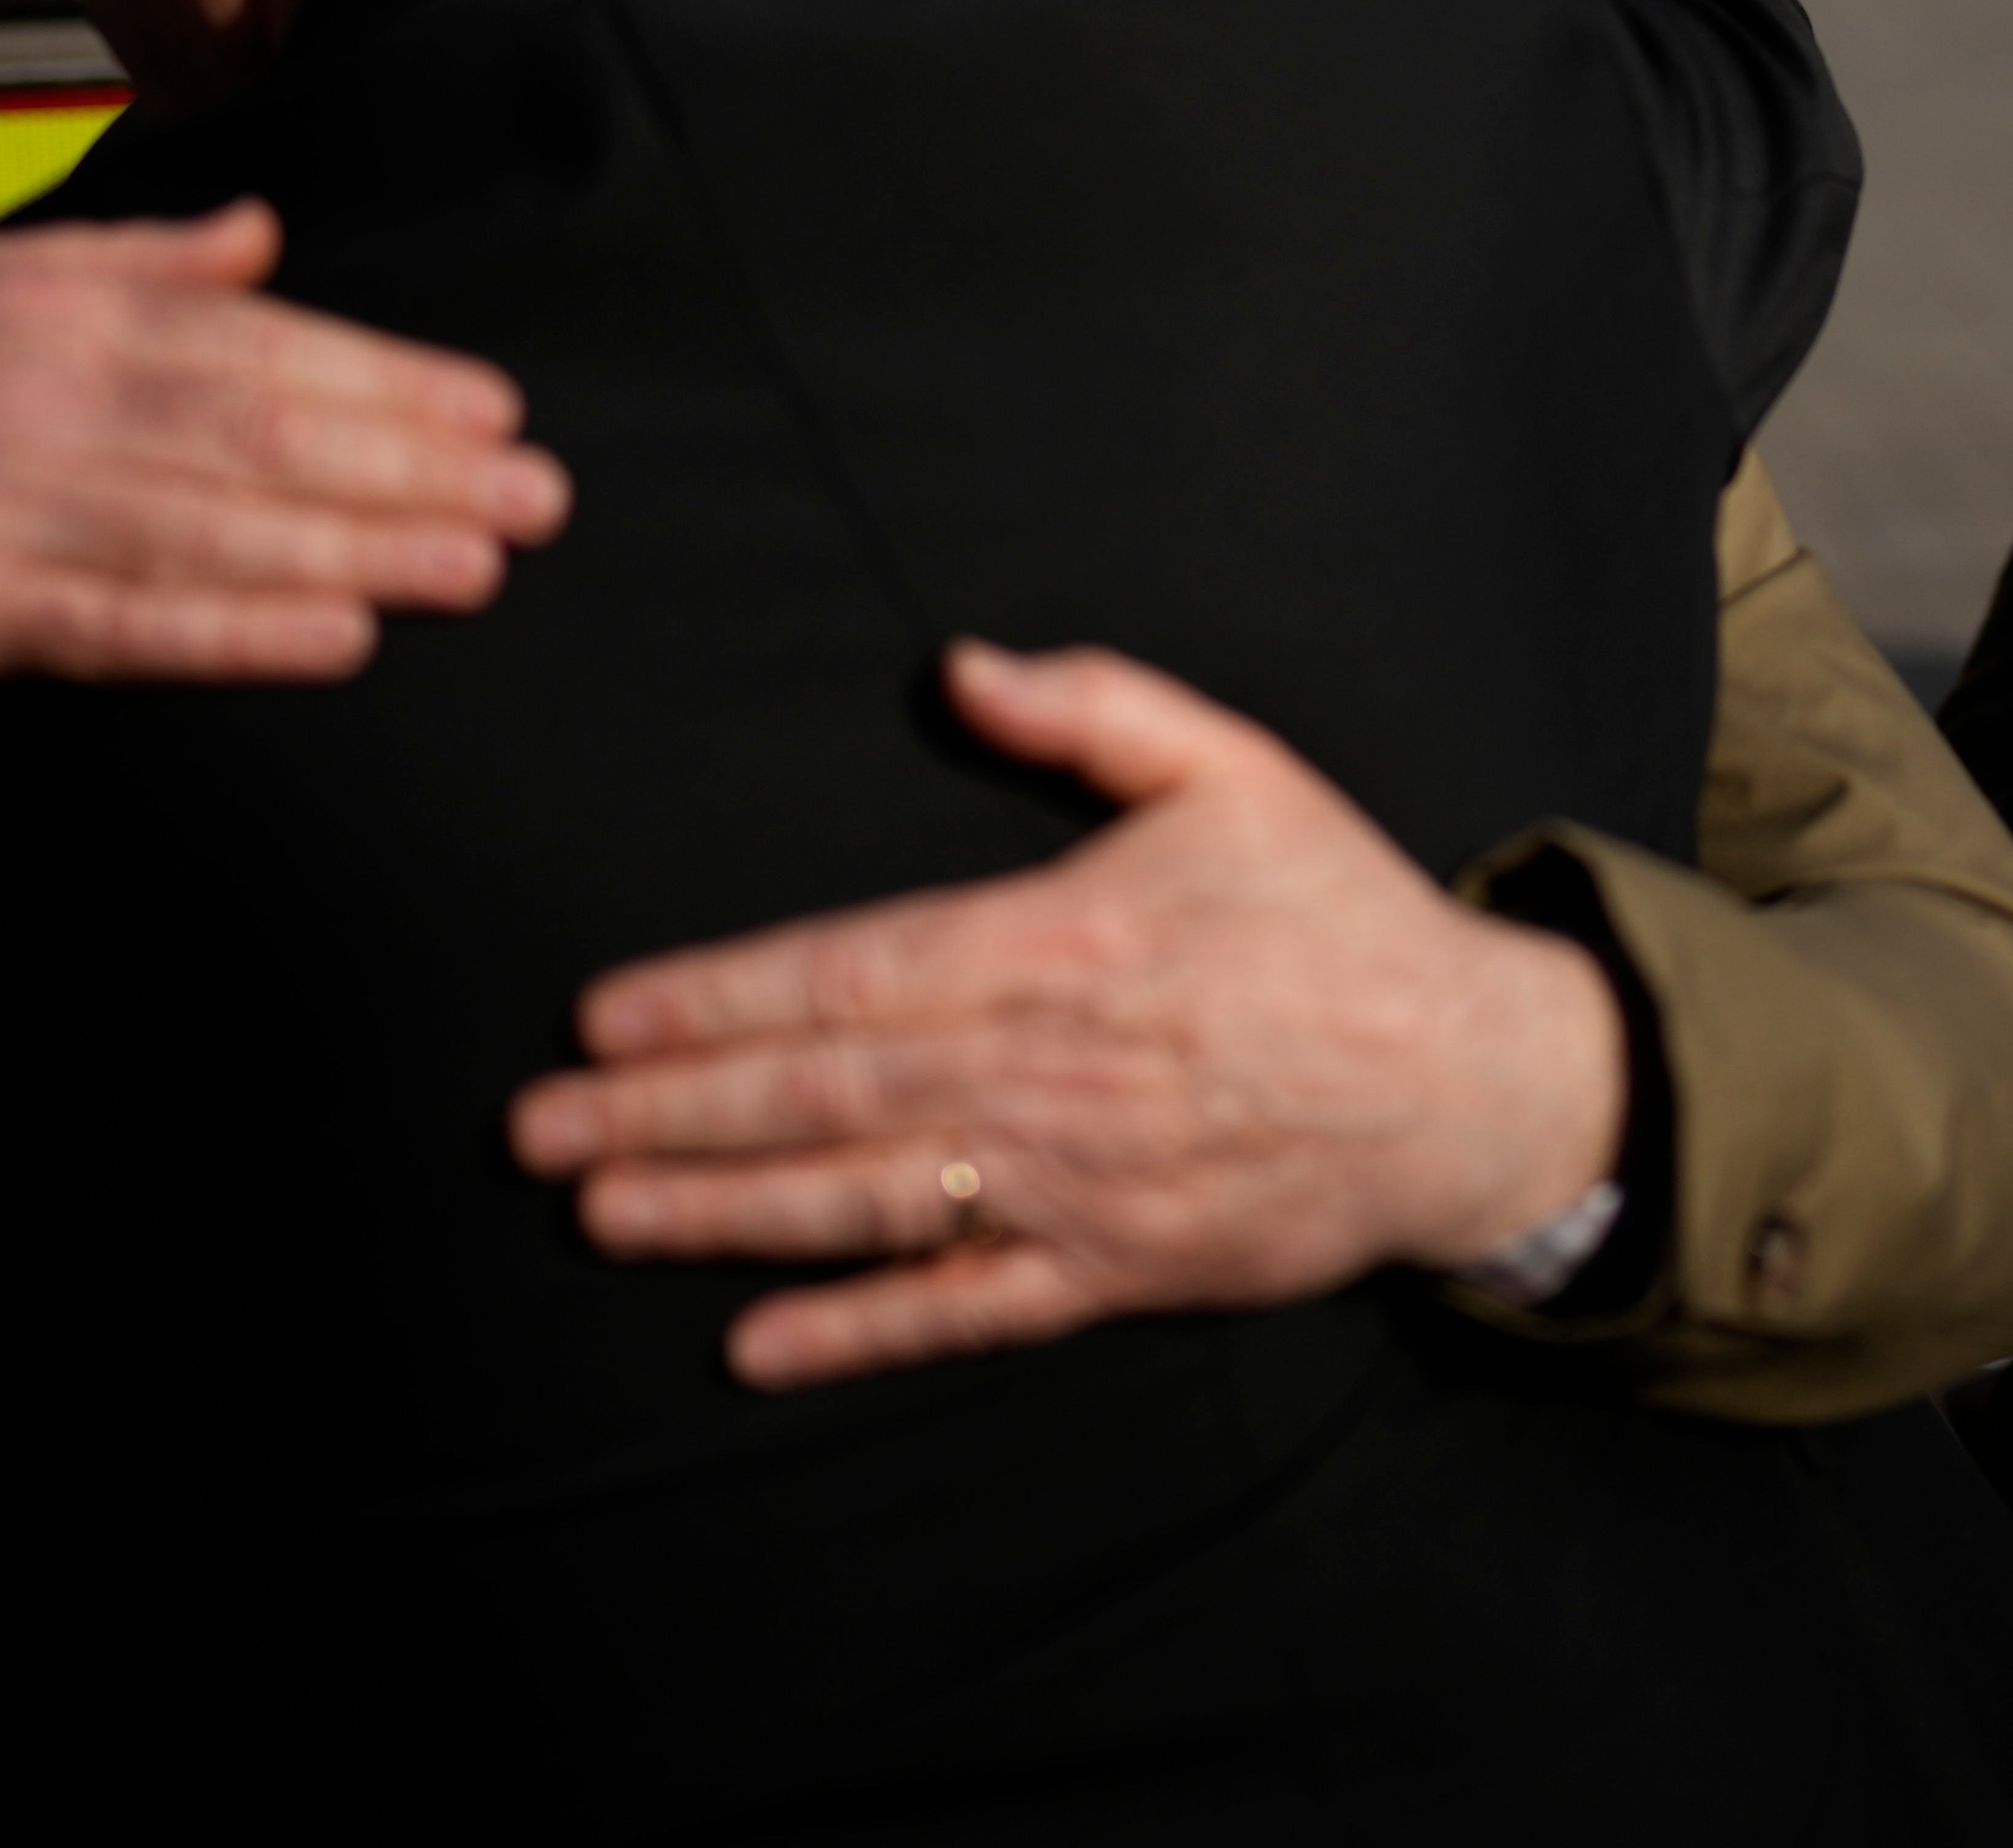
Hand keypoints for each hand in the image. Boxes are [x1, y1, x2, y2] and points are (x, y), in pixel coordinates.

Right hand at [0, 202, 568, 685]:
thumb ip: (114, 261)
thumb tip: (257, 236)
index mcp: (37, 309)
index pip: (252, 339)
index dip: (383, 375)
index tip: (492, 407)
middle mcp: (29, 397)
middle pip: (260, 429)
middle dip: (412, 463)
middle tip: (537, 494)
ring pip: (216, 526)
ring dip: (363, 546)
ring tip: (480, 563)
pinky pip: (122, 623)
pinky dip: (239, 632)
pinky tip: (341, 635)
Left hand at [510, 641, 1626, 1391]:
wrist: (1471, 1077)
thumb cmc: (1337, 914)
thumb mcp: (1235, 766)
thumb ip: (1094, 706)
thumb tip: (958, 667)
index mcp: (1068, 940)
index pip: (853, 971)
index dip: (718, 999)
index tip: (606, 1020)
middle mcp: (1056, 1069)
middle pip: (830, 1091)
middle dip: (673, 1112)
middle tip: (541, 1132)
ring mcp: (1083, 1181)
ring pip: (874, 1200)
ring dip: (728, 1213)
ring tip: (606, 1214)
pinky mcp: (1118, 1267)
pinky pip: (969, 1309)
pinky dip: (861, 1332)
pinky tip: (756, 1344)